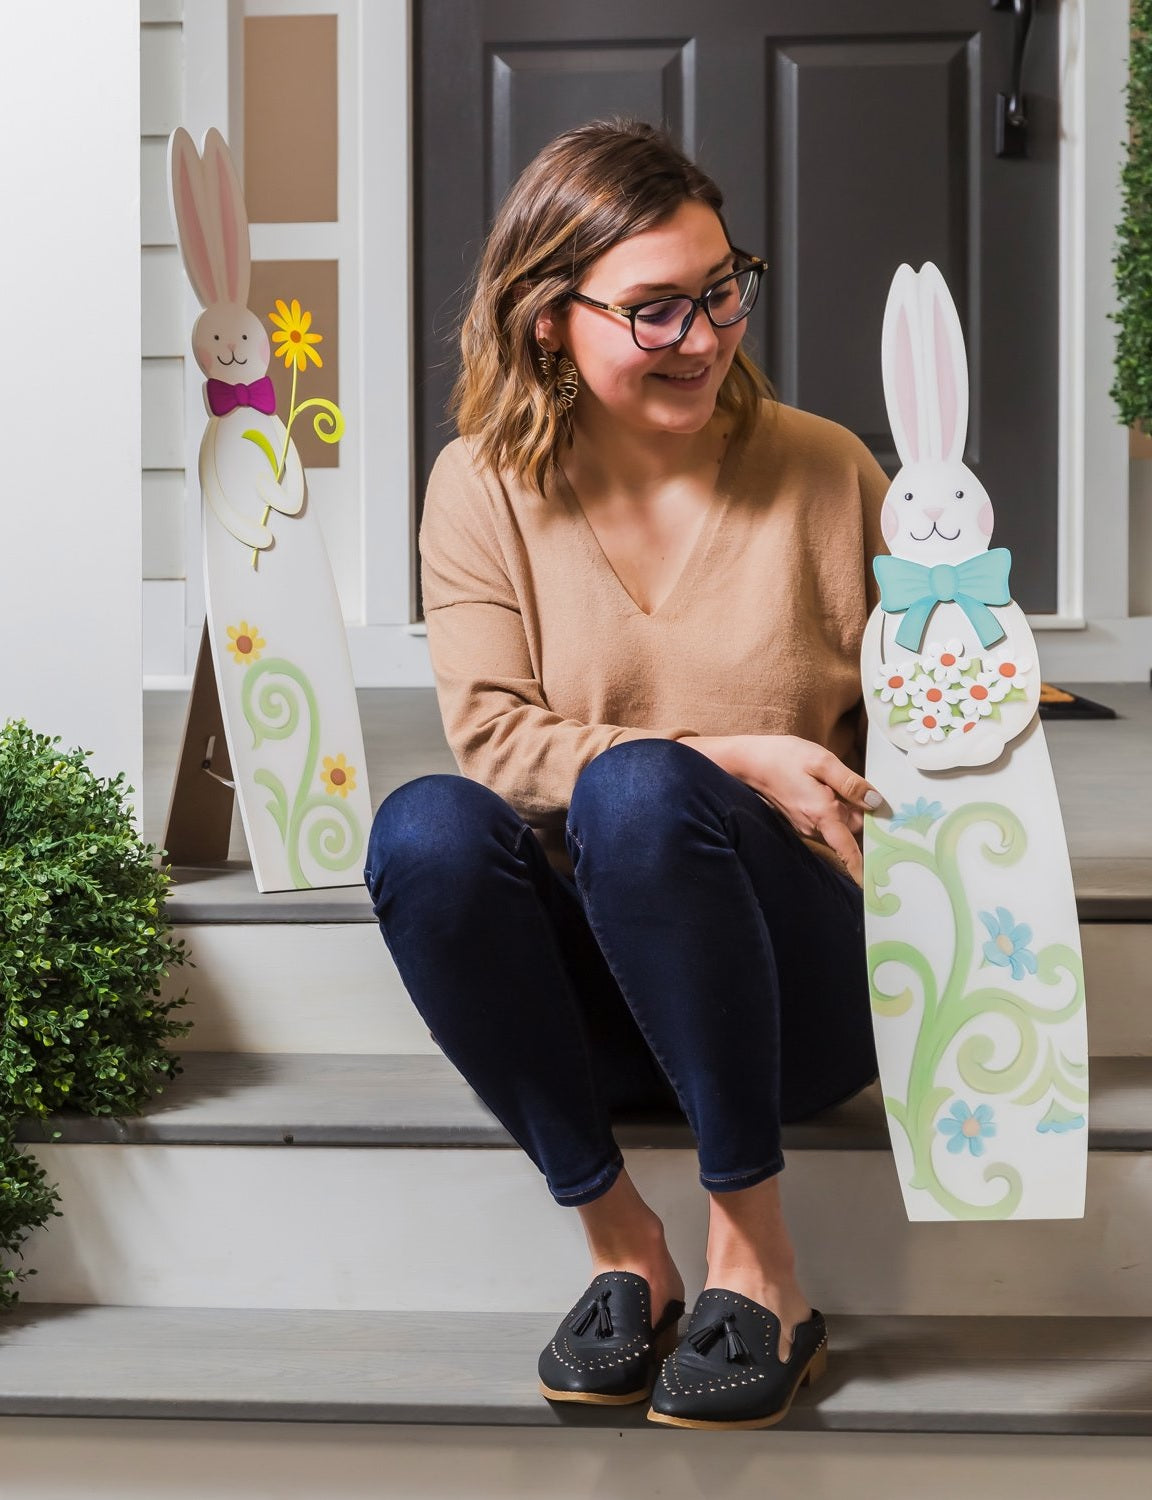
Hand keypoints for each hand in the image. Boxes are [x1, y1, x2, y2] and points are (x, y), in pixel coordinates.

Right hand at [686, 734, 882, 884]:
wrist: (749, 763)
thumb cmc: (784, 758)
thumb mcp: (822, 761)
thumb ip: (851, 783)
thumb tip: (876, 802)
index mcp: (822, 814)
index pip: (847, 850)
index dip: (862, 867)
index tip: (873, 885)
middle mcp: (813, 827)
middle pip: (852, 830)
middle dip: (861, 812)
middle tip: (859, 786)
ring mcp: (805, 826)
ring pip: (839, 825)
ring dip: (846, 808)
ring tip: (834, 782)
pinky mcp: (800, 822)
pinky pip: (827, 821)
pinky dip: (833, 808)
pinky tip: (823, 787)